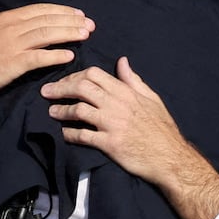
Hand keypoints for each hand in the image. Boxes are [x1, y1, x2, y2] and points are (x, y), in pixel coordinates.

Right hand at [0, 3, 92, 105]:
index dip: (61, 11)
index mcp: (7, 18)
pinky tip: (70, 55)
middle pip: (48, 20)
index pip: (40, 10)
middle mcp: (11, 27)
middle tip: (90, 24)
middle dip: (71, 20)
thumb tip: (24, 27)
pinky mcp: (12, 63)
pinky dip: (56, 55)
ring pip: (47, 34)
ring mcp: (12, 44)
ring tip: (86, 35)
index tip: (77, 14)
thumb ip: (7, 28)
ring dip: (69, 34)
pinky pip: (39, 57)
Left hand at [43, 58, 194, 182]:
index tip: (65, 81)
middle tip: (47, 92)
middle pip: (81, 88)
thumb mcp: (152, 98)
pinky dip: (70, 133)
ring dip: (61, 110)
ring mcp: (113, 124)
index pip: (94, 74)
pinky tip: (63, 133)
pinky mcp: (110, 144)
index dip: (74, 75)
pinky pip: (83, 135)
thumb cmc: (162, 128)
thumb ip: (133, 80)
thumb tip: (122, 61)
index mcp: (126, 92)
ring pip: (79, 110)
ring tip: (51, 112)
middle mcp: (117, 104)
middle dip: (60, 88)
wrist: (170, 157)